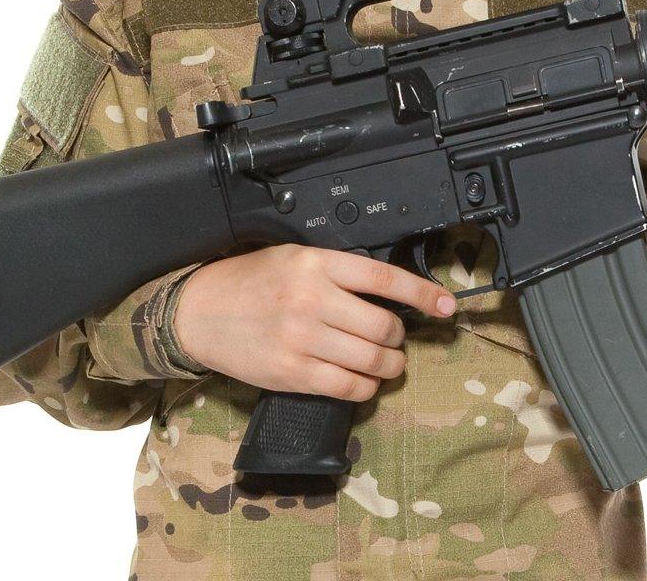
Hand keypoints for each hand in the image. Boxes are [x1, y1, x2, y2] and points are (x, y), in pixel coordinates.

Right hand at [172, 244, 455, 400]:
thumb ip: (339, 271)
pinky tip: (364, 382)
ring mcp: (303, 339)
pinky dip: (366, 388)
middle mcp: (313, 299)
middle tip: (394, 339)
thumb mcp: (296, 258)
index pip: (385, 279)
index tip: (446, 305)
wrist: (200, 312)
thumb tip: (388, 293)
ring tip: (386, 363)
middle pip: (385, 326)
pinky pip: (348, 387)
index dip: (424, 294)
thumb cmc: (249, 283)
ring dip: (389, 366)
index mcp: (318, 264)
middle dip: (399, 338)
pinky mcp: (292, 373)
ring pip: (373, 360)